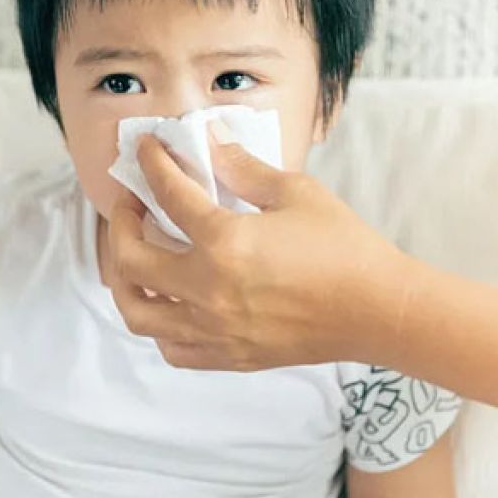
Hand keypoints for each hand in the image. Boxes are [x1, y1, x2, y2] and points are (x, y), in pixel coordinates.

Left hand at [105, 120, 419, 370]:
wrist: (377, 310)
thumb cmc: (344, 248)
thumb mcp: (295, 193)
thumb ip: (242, 168)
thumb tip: (209, 142)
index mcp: (225, 243)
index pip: (169, 194)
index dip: (152, 164)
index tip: (146, 149)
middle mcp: (208, 291)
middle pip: (130, 258)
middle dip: (119, 222)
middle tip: (132, 202)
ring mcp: (214, 330)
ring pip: (137, 311)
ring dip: (125, 278)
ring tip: (136, 255)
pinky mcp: (228, 355)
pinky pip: (170, 347)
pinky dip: (159, 323)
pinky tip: (170, 300)